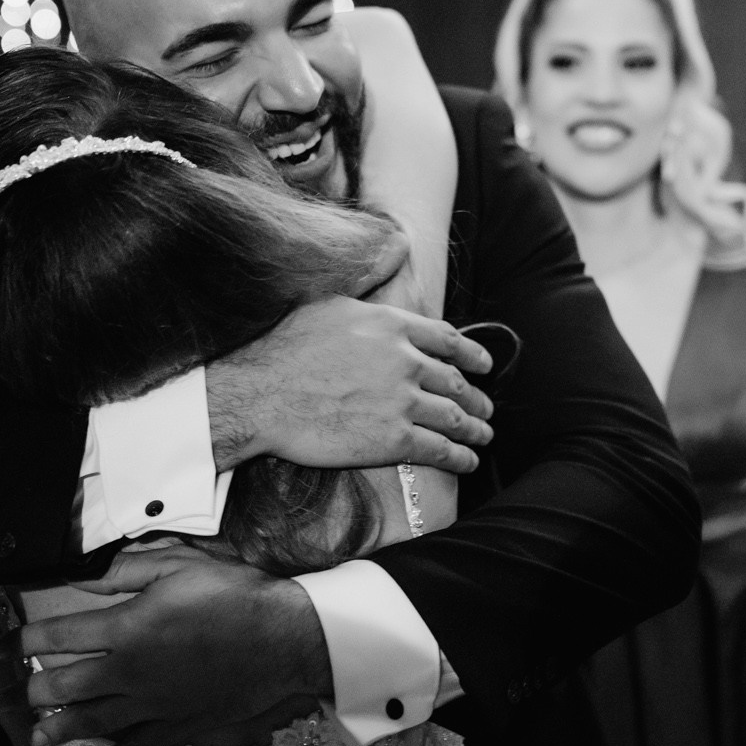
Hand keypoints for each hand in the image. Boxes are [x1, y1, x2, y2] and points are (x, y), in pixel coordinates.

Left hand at [23, 546, 330, 745]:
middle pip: (66, 686)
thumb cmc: (235, 595)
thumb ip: (126, 571)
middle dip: (36, 690)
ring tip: (37, 736)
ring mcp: (153, 704)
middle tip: (20, 692)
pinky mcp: (178, 725)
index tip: (12, 642)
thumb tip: (83, 577)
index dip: (28, 637)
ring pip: (93, 722)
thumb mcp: (180, 564)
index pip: (61, 635)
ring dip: (59, 730)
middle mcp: (130, 672)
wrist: (285, 639)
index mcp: (127, 628)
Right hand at [207, 295, 494, 476]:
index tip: (484, 365)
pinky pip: (440, 449)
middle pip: (455, 380)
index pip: (446, 339)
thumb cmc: (282, 349)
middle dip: (476, 397)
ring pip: (454, 416)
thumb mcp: (327, 306)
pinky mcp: (393, 439)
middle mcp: (404, 360)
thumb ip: (364, 304)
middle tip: (485, 407)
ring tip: (483, 436)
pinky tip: (468, 461)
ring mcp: (401, 401)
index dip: (471, 354)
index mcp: (391, 325)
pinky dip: (460, 457)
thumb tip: (376, 284)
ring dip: (475, 428)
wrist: (260, 395)